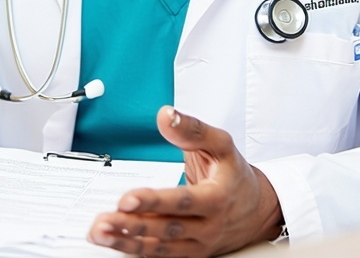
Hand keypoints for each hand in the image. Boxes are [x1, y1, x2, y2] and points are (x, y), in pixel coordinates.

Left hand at [87, 106, 282, 256]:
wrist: (258, 209)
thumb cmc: (235, 175)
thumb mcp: (222, 146)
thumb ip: (193, 130)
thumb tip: (167, 116)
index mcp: (216, 198)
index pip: (182, 202)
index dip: (154, 202)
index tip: (127, 199)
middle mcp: (207, 226)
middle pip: (166, 229)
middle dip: (132, 225)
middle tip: (104, 220)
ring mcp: (198, 244)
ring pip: (160, 248)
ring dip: (127, 242)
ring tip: (100, 234)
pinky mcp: (190, 254)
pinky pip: (161, 256)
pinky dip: (136, 251)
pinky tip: (115, 242)